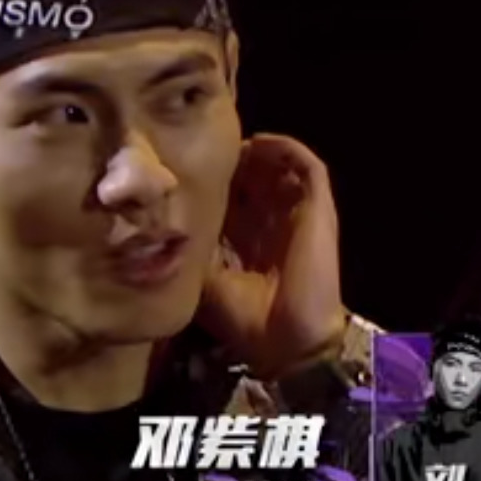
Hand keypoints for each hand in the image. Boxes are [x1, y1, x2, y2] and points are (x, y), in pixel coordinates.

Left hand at [198, 134, 345, 377]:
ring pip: (280, 165)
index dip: (211, 179)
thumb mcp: (202, 277)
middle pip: (254, 175)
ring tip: (231, 142)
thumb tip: (162, 219)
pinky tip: (258, 144)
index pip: (230, 196)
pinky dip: (285, 149)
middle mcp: (272, 221)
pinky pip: (308, 166)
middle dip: (232, 160)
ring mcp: (297, 212)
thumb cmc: (243, 317)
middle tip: (205, 147)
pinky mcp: (318, 207)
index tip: (184, 164)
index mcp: (247, 238)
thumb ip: (190, 246)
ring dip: (257, 151)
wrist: (284, 338)